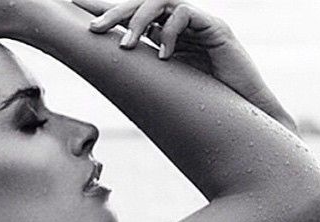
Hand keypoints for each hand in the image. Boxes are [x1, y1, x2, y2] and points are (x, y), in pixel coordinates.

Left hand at [72, 0, 281, 121]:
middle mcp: (180, 25)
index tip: (75, 7)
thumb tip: (113, 81)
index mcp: (166, 36)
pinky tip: (163, 57)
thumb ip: (145, 76)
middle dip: (114, 12)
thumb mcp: (166, 89)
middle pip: (142, 3)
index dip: (105, 10)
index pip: (132, 16)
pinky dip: (170, 33)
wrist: (244, 114)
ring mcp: (199, 24)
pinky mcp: (216, 29)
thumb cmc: (206, 106)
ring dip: (138, 21)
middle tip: (92, 29)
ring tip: (126, 46)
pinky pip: (186, 14)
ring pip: (161, 2)